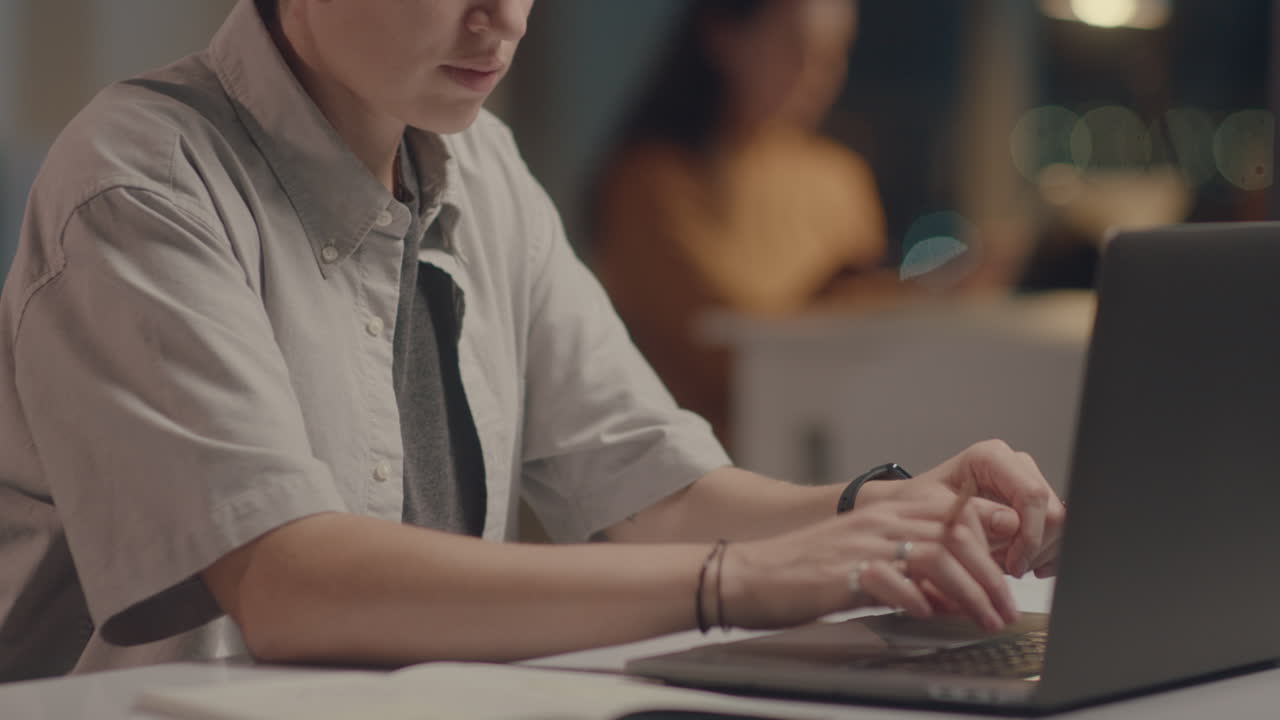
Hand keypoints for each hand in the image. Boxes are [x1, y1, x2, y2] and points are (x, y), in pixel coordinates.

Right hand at [721, 491, 1019, 632]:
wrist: (749, 575)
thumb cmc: (808, 572)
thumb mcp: (868, 558)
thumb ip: (911, 567)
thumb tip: (958, 594)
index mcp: (887, 512)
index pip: (955, 509)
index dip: (992, 535)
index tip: (1012, 567)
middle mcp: (879, 521)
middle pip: (956, 533)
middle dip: (992, 574)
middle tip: (1006, 607)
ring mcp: (862, 544)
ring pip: (936, 555)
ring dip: (970, 591)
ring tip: (986, 619)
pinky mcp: (843, 571)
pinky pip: (892, 580)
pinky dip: (917, 599)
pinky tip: (927, 614)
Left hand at [860, 440, 1066, 577]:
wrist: (914, 512)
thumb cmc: (920, 509)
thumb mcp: (937, 514)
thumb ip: (975, 517)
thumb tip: (1011, 524)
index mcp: (991, 457)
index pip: (1032, 495)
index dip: (1028, 535)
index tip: (1013, 563)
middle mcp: (1014, 465)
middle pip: (1051, 512)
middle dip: (1032, 548)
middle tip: (1006, 569)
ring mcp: (1027, 482)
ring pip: (1058, 526)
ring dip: (1035, 553)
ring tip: (1003, 564)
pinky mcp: (1034, 504)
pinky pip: (1056, 532)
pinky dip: (1041, 554)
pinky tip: (1019, 563)